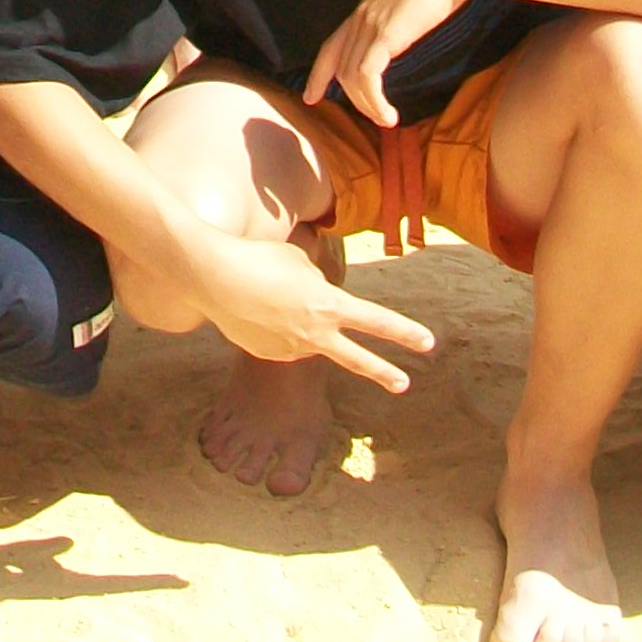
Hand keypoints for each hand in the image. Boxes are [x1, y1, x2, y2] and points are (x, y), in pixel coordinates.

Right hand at [185, 230, 433, 389]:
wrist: (214, 278)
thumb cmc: (260, 259)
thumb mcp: (300, 260)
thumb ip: (319, 281)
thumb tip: (321, 296)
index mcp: (329, 305)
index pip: (377, 321)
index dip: (405, 333)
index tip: (428, 343)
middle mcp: (316, 333)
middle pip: (358, 359)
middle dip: (384, 372)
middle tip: (404, 383)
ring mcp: (292, 349)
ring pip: (307, 336)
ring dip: (296, 319)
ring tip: (267, 292)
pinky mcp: (270, 356)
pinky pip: (282, 341)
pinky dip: (275, 327)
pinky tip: (254, 308)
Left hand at [303, 0, 474, 129]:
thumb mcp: (406, 7)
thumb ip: (395, 23)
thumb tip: (398, 39)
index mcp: (362, 12)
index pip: (329, 47)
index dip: (318, 74)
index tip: (311, 97)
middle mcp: (359, 18)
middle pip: (339, 68)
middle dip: (352, 100)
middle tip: (374, 118)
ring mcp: (369, 25)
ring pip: (351, 77)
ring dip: (367, 106)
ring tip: (387, 120)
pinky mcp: (385, 34)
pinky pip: (367, 76)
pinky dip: (374, 100)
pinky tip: (389, 114)